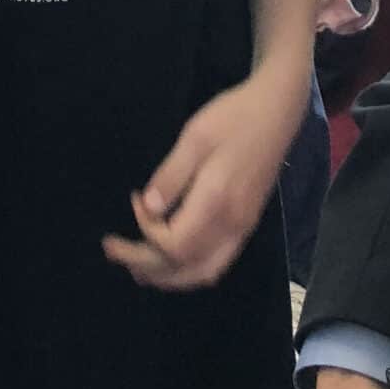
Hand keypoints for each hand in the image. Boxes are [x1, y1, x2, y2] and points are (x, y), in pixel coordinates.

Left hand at [103, 64, 310, 290]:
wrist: (276, 112)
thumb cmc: (232, 118)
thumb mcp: (194, 137)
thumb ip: (171, 176)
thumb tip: (148, 208)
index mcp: (217, 202)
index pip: (173, 244)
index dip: (146, 232)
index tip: (134, 201)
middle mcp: (232, 225)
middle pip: (186, 268)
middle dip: (147, 266)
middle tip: (114, 252)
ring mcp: (242, 228)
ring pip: (204, 272)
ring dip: (169, 276)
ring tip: (138, 267)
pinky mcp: (247, 225)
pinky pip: (217, 263)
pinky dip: (190, 270)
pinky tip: (172, 259)